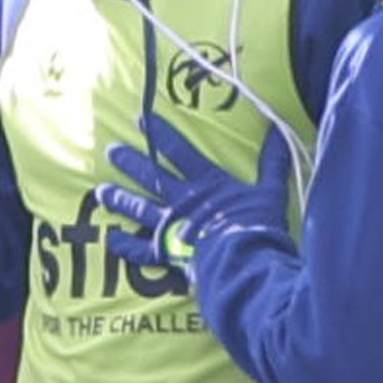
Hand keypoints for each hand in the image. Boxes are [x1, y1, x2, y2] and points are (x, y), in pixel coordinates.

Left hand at [96, 117, 292, 274]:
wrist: (242, 261)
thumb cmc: (257, 227)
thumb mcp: (270, 191)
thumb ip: (273, 163)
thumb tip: (280, 132)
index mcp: (206, 183)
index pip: (178, 151)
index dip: (160, 134)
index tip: (141, 120)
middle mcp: (182, 201)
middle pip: (151, 177)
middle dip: (130, 162)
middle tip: (111, 152)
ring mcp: (170, 227)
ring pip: (139, 208)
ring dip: (120, 199)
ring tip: (101, 191)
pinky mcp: (167, 253)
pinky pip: (140, 250)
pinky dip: (125, 246)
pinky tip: (111, 239)